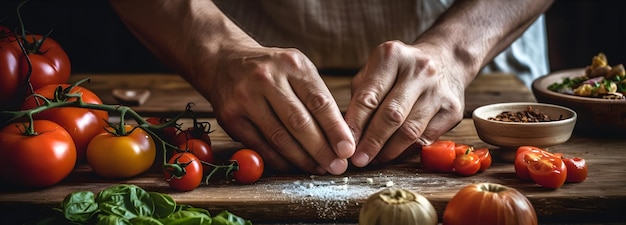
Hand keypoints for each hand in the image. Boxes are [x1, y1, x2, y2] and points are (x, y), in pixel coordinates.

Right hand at [195, 46, 354, 174]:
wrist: (223, 61)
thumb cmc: (271, 70)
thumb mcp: (296, 69)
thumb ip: (316, 97)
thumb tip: (341, 136)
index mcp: (291, 64)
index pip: (319, 101)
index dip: (335, 129)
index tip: (348, 150)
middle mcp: (266, 78)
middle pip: (299, 122)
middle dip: (321, 149)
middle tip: (337, 167)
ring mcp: (245, 98)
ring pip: (279, 137)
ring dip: (302, 159)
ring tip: (319, 168)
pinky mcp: (230, 117)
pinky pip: (259, 145)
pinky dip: (279, 160)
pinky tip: (293, 166)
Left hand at [345, 40, 469, 166]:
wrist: (445, 60)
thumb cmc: (400, 71)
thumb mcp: (375, 71)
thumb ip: (360, 97)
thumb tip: (346, 134)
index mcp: (392, 56)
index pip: (368, 97)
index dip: (355, 125)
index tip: (345, 145)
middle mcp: (418, 70)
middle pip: (391, 115)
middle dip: (372, 142)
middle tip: (358, 160)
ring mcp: (438, 90)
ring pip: (410, 131)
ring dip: (388, 151)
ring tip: (373, 160)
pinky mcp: (453, 109)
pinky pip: (426, 138)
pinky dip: (407, 150)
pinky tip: (393, 154)